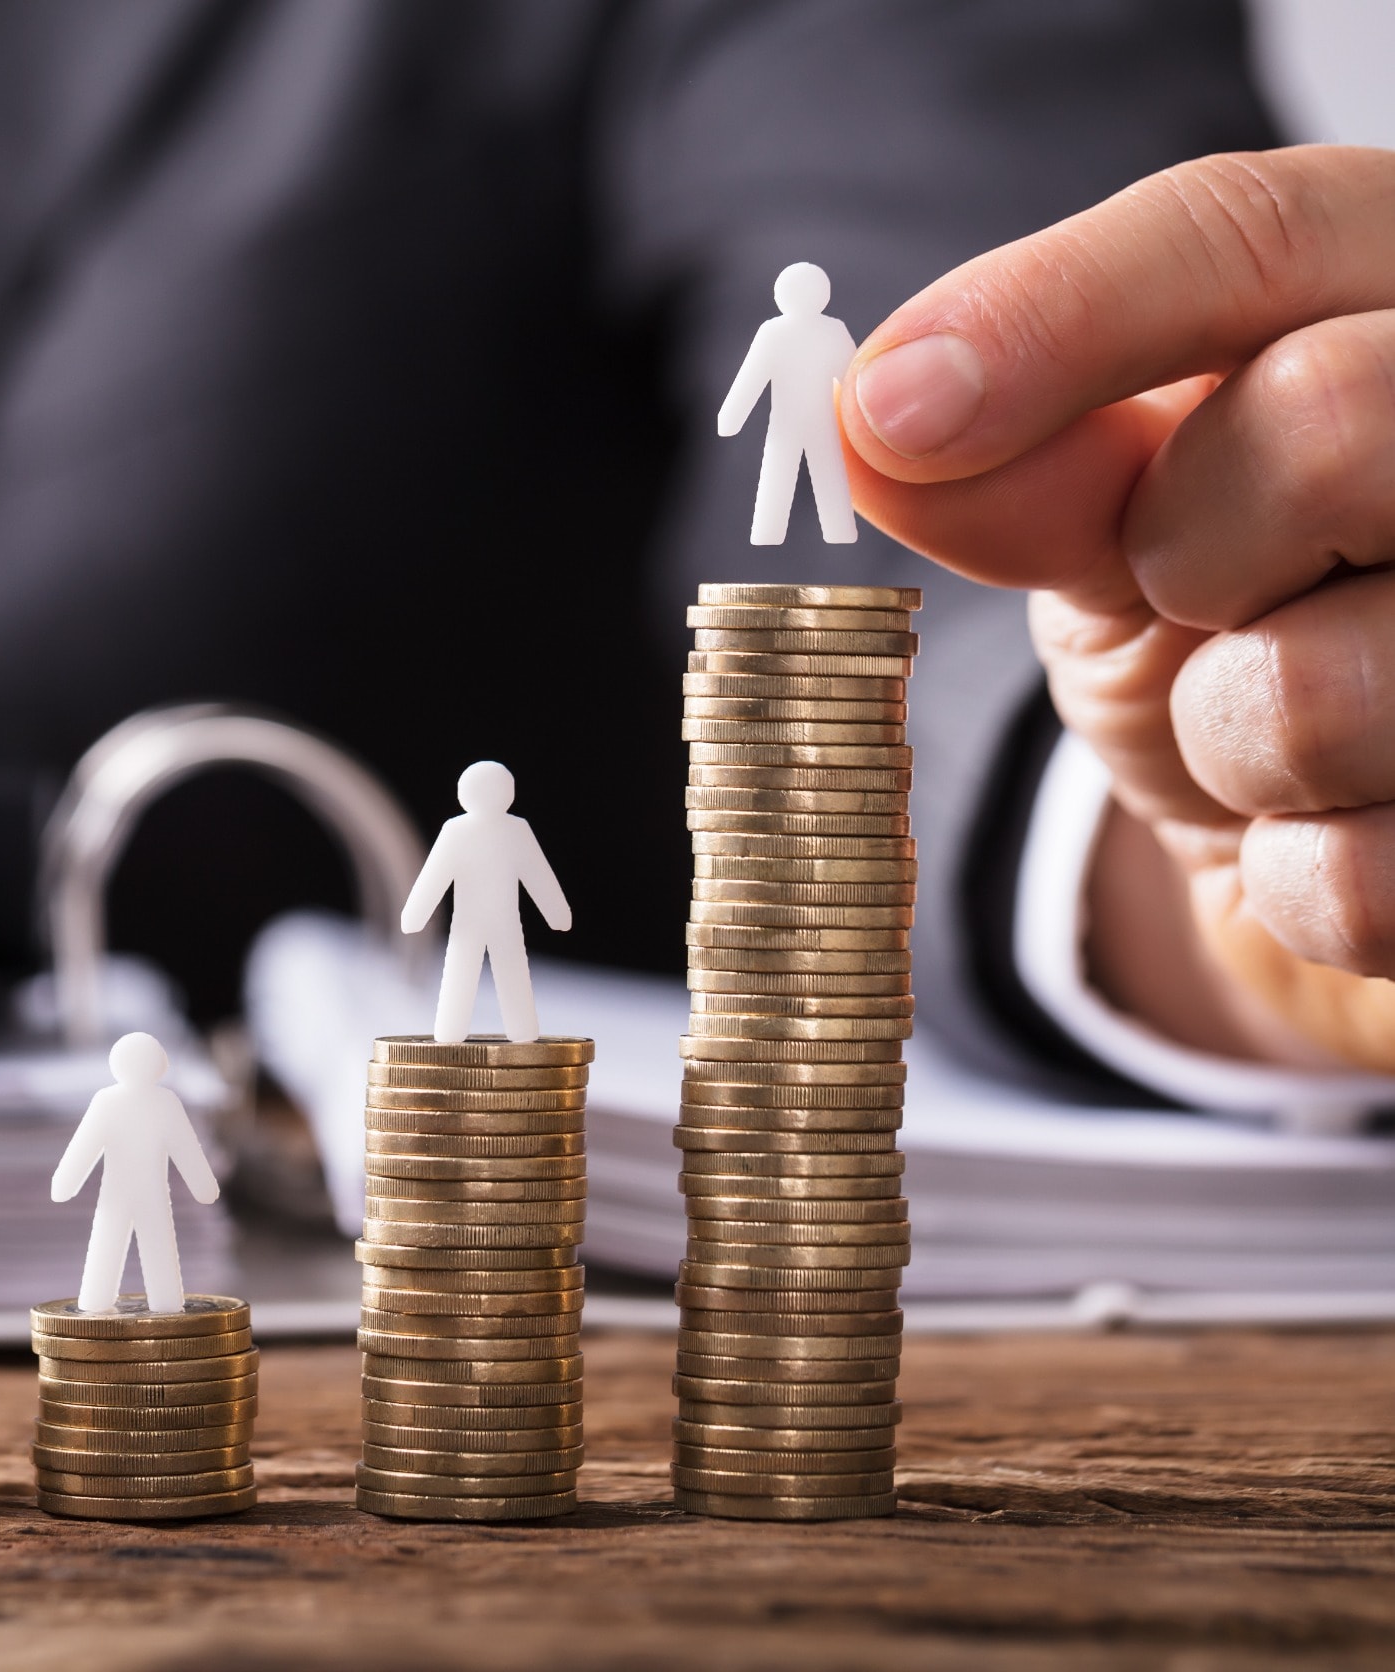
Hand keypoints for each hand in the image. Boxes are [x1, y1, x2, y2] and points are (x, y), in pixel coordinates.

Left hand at [839, 145, 1394, 1069]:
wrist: (1354, 825)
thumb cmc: (1245, 621)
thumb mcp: (1125, 520)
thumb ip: (1032, 464)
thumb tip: (880, 423)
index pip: (1251, 237)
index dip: (1052, 316)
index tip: (884, 412)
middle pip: (1331, 416)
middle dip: (1187, 545)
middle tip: (1188, 592)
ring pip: (1320, 683)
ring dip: (1228, 738)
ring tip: (1279, 724)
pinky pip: (1357, 873)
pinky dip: (1294, 876)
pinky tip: (1336, 828)